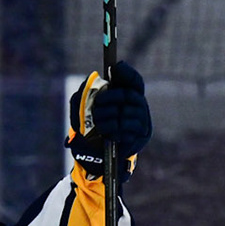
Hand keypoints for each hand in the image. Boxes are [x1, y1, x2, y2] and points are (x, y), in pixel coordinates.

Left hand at [68, 61, 150, 177]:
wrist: (96, 158)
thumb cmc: (90, 132)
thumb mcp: (81, 114)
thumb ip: (83, 97)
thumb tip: (89, 79)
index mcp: (127, 96)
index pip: (134, 80)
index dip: (127, 73)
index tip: (116, 67)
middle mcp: (138, 105)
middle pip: (127, 95)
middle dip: (110, 98)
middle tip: (98, 104)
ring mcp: (142, 119)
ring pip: (126, 112)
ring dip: (109, 119)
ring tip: (100, 126)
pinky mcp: (142, 134)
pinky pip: (128, 128)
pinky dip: (116, 131)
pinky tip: (109, 135)